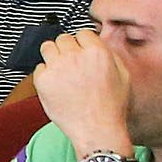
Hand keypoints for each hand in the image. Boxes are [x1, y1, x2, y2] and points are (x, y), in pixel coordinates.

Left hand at [31, 31, 133, 156]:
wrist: (97, 128)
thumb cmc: (111, 106)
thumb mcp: (123, 75)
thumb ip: (110, 54)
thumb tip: (99, 43)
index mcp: (97, 52)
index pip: (83, 33)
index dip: (83, 42)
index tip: (82, 50)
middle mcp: (75, 56)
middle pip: (63, 38)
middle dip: (67, 48)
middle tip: (71, 62)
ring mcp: (57, 67)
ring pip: (47, 47)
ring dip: (53, 55)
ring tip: (61, 69)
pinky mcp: (42, 80)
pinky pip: (39, 67)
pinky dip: (45, 73)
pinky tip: (56, 85)